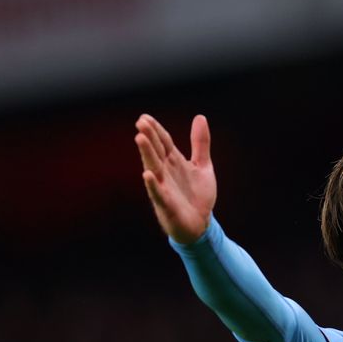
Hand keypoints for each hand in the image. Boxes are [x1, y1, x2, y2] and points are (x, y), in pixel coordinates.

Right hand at [134, 114, 215, 244]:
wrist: (201, 224)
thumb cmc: (198, 195)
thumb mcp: (202, 165)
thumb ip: (200, 143)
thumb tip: (199, 117)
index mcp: (174, 162)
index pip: (163, 142)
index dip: (156, 130)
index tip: (145, 117)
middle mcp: (166, 173)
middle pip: (156, 152)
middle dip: (149, 138)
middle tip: (141, 122)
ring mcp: (164, 188)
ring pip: (153, 169)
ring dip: (147, 154)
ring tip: (140, 138)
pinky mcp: (166, 205)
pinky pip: (158, 194)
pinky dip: (153, 185)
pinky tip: (147, 175)